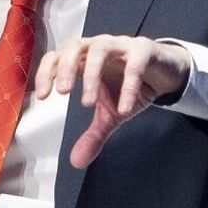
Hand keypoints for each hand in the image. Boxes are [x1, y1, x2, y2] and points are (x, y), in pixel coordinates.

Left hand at [35, 35, 190, 168]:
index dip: (46, 73)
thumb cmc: (131, 85)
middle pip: (75, 45)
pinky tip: (125, 109)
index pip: (57, 57)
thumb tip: (76, 162)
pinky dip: (129, 85)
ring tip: (87, 103)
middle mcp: (99, 47)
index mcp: (85, 59)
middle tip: (62, 93)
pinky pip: (135, 64)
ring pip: (100, 48)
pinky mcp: (145, 50)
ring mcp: (121, 45)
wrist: (166, 73)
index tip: (41, 97)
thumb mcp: (111, 114)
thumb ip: (94, 134)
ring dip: (92, 75)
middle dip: (66, 68)